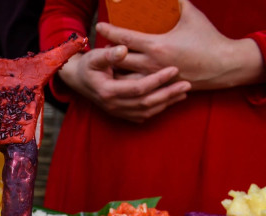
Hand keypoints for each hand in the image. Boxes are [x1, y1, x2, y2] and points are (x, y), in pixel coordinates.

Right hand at [58, 45, 190, 122]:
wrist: (78, 80)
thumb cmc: (89, 65)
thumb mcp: (95, 57)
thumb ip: (109, 55)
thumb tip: (123, 50)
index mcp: (108, 91)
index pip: (138, 88)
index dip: (157, 80)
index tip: (174, 69)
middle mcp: (113, 105)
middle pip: (146, 103)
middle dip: (168, 94)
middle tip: (187, 84)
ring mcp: (117, 112)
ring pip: (146, 112)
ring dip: (166, 104)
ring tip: (183, 93)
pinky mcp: (121, 115)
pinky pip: (142, 116)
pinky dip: (157, 110)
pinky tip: (170, 102)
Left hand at [96, 0, 265, 90]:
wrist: (223, 66)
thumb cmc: (208, 39)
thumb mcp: (192, 15)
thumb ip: (178, 1)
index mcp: (156, 46)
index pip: (124, 38)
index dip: (110, 31)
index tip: (100, 26)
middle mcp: (151, 64)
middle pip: (119, 59)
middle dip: (108, 51)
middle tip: (103, 44)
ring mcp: (154, 78)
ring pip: (125, 76)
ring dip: (115, 68)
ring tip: (110, 61)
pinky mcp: (160, 86)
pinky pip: (136, 86)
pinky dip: (127, 80)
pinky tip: (123, 75)